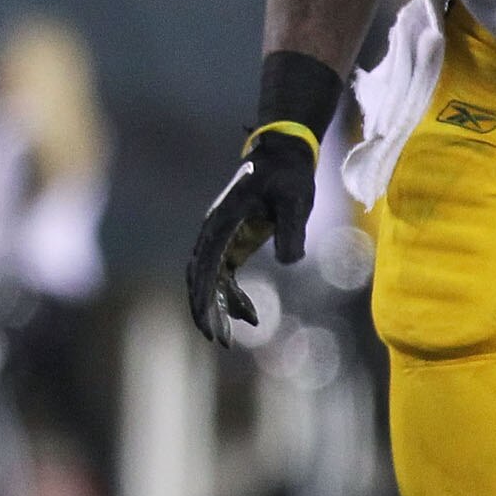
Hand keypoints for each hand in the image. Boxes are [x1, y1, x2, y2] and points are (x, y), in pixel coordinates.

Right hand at [183, 131, 317, 345]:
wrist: (283, 155)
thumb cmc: (288, 176)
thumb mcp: (296, 200)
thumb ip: (293, 230)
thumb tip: (290, 263)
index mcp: (223, 220)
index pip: (206, 262)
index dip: (204, 293)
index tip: (206, 320)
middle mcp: (214, 230)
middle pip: (199, 275)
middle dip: (205, 309)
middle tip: (218, 340)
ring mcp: (221, 237)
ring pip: (209, 279)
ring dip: (216, 308)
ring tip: (230, 338)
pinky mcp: (232, 243)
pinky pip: (224, 276)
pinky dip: (231, 297)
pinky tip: (250, 316)